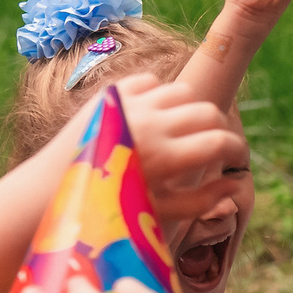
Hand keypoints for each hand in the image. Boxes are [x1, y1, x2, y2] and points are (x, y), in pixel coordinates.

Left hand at [109, 76, 249, 235]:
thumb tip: (236, 184)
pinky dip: (160, 95)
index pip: (220, 142)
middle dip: (220, 129)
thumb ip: (203, 200)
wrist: (55, 185)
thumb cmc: (112, 207)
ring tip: (185, 130)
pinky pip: (151, 81)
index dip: (237, 150)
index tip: (237, 159)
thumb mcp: (160, 211)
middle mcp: (151, 125)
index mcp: (166, 158)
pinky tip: (156, 116)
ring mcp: (131, 105)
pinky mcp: (114, 94)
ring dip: (192, 110)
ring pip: (183, 92)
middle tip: (215, 145)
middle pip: (208, 112)